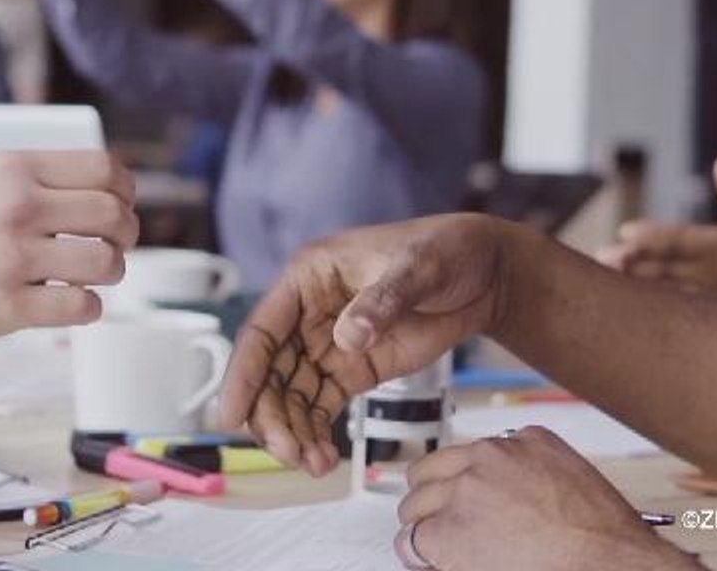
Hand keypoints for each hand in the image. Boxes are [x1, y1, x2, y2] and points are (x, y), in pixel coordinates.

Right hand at [0, 150, 138, 340]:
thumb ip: (27, 177)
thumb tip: (89, 190)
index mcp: (14, 167)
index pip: (104, 170)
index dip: (125, 191)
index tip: (121, 205)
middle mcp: (20, 207)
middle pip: (114, 216)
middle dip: (125, 234)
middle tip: (114, 246)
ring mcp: (14, 258)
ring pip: (106, 264)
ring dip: (110, 273)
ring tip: (93, 277)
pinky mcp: (5, 307)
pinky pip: (80, 307)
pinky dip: (88, 308)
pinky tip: (74, 304)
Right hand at [220, 214, 507, 475]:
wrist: (486, 274)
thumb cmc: (446, 251)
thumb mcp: (417, 268)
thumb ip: (381, 301)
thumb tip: (346, 338)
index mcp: (308, 277)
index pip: (262, 330)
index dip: (243, 374)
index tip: (231, 416)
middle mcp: (307, 313)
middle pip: (271, 372)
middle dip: (272, 416)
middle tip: (287, 453)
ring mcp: (329, 343)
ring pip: (292, 396)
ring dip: (294, 432)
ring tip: (312, 464)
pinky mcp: (353, 369)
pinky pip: (322, 406)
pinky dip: (317, 433)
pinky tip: (323, 458)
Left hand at [397, 427, 701, 570]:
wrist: (611, 563)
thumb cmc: (606, 537)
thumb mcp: (573, 476)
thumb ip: (533, 469)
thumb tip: (510, 490)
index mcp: (524, 440)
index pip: (467, 454)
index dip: (457, 483)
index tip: (460, 501)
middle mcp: (489, 458)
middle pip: (430, 472)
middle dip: (432, 500)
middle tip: (440, 525)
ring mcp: (466, 491)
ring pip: (416, 505)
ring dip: (424, 526)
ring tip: (437, 550)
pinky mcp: (450, 530)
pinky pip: (412, 541)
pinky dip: (419, 556)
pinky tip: (434, 564)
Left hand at [597, 154, 716, 306]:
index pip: (683, 238)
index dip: (654, 235)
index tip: (626, 230)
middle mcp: (711, 271)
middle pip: (665, 265)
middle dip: (633, 261)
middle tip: (600, 256)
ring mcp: (706, 294)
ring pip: (663, 288)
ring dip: (633, 282)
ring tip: (602, 274)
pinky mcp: (705, 311)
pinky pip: (672, 307)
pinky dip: (648, 304)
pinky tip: (621, 302)